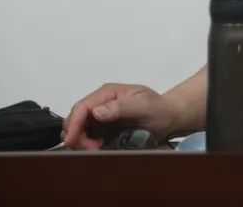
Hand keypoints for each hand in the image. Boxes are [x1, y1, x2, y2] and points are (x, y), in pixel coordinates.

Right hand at [61, 83, 179, 149]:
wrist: (169, 116)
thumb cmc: (159, 108)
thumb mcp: (144, 106)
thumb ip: (121, 108)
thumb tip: (97, 112)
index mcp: (108, 92)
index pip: (82, 107)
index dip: (74, 124)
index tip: (73, 141)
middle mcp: (101, 102)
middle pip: (75, 118)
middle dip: (77, 135)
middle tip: (92, 148)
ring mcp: (101, 114)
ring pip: (78, 128)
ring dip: (81, 140)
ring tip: (97, 148)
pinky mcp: (103, 126)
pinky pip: (87, 135)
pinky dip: (87, 143)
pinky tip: (99, 147)